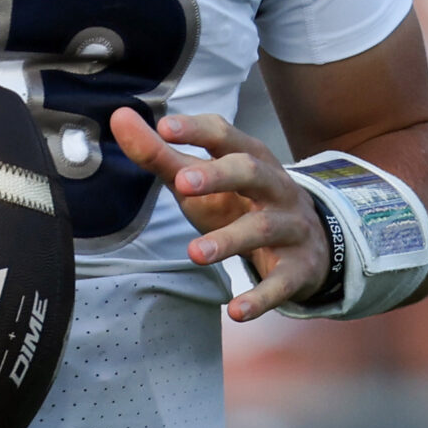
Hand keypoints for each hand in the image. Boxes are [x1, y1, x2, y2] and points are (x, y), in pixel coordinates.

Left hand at [111, 109, 327, 321]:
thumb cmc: (240, 203)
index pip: (225, 135)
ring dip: (230, 240)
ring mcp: (290, 227)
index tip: (165, 127)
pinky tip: (235, 311)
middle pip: (252, 172)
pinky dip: (260, 297)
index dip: (197, 130)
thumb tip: (119, 116)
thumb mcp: (202, 180)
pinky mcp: (297, 268)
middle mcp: (275, 186)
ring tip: (194, 253)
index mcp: (250, 157)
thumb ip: (160, 152)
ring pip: (263, 227)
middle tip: (183, 184)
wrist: (308, 245)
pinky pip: (281, 282)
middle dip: (220, 175)